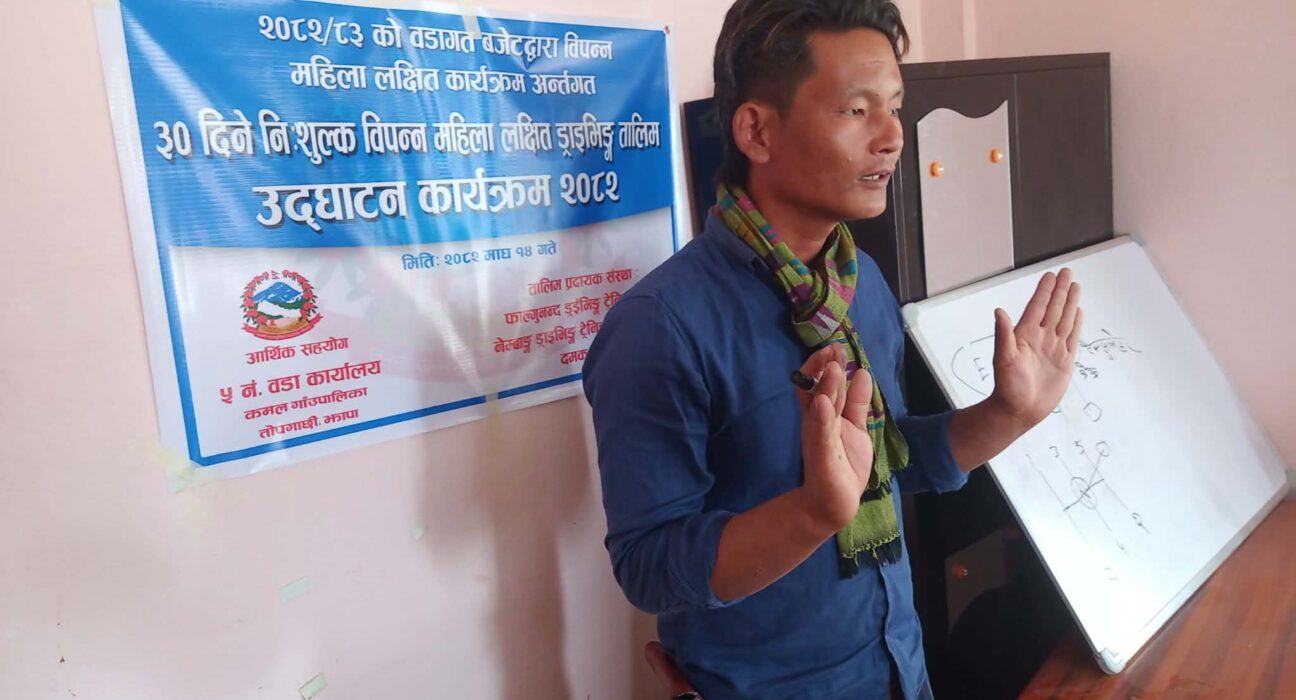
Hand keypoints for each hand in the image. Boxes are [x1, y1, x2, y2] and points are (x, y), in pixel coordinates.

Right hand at [796, 344, 875, 532]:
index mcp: (825, 414)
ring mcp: (817, 437)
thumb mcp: (856, 427)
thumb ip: (858, 403)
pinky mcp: (821, 454)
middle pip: (818, 389)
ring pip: (820, 407)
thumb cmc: (845, 464)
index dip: (825, 365)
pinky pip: (820, 433)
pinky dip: (821, 417)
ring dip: (825, 387)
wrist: (834, 502)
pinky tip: (823, 403)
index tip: (836, 348)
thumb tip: (862, 373)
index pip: (820, 383)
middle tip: (834, 348)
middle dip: (824, 368)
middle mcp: (817, 422)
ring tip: (832, 367)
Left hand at [991, 268, 1082, 428]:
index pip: (1037, 307)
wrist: (1019, 410)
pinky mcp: (1064, 361)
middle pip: (1053, 308)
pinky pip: (1072, 338)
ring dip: (1070, 303)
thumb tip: (999, 311)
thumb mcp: (1003, 358)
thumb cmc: (1007, 386)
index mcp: (1025, 335)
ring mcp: (1053, 348)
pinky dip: (1076, 324)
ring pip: (1065, 319)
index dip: (1044, 291)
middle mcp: (1040, 338)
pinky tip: (1079, 312)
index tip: (1050, 275)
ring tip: (1076, 286)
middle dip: (1060, 290)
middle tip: (1067, 271)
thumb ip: (1003, 334)